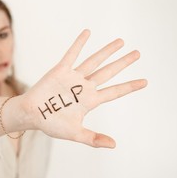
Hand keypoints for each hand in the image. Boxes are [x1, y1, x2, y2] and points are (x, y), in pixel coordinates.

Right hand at [22, 29, 146, 147]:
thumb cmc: (51, 124)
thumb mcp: (75, 134)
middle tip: (137, 54)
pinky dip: (79, 43)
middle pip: (108, 72)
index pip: (114, 92)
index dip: (129, 87)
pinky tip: (88, 32)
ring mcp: (73, 77)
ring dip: (107, 51)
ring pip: (94, 61)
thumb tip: (114, 145)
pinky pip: (72, 54)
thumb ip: (93, 138)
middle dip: (123, 63)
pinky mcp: (61, 70)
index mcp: (90, 101)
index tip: (144, 82)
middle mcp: (84, 87)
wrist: (31, 114)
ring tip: (121, 42)